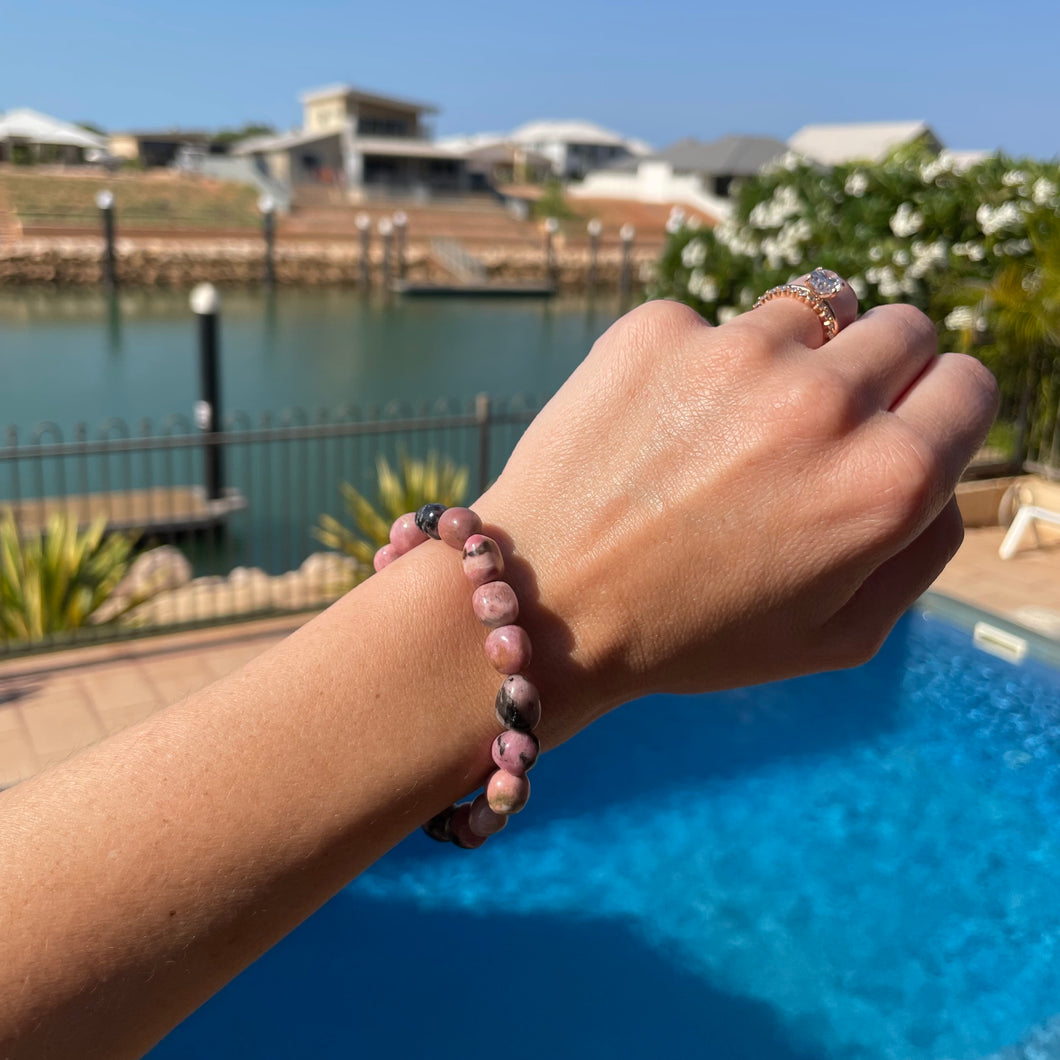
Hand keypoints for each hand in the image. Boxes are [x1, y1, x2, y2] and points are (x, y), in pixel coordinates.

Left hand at [476, 283, 997, 734]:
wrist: (547, 603)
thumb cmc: (691, 632)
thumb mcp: (838, 638)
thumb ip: (921, 547)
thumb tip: (943, 469)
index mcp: (885, 480)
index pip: (969, 383)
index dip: (938, 408)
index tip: (900, 426)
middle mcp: (823, 401)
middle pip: (903, 327)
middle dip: (879, 371)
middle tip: (817, 426)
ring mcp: (734, 353)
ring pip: (813, 308)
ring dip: (793, 356)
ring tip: (732, 428)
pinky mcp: (656, 329)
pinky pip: (714, 323)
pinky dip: (700, 365)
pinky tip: (659, 428)